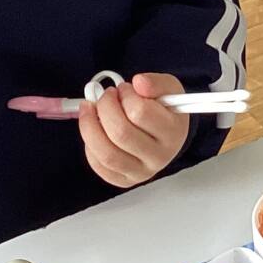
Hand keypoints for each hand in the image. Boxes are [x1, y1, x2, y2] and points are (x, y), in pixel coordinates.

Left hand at [78, 74, 190, 188]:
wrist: (167, 134)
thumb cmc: (165, 110)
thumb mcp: (169, 89)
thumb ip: (156, 82)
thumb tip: (139, 83)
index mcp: (173, 132)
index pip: (140, 112)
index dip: (125, 95)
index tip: (124, 88)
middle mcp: (159, 157)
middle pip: (120, 133)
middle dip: (105, 107)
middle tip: (106, 96)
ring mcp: (141, 172)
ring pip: (106, 153)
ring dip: (89, 126)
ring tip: (90, 109)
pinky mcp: (125, 181)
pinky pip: (99, 166)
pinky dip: (89, 145)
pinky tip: (95, 130)